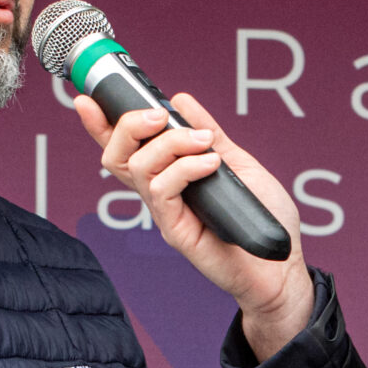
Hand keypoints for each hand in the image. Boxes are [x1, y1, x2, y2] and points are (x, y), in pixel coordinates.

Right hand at [77, 91, 314, 359]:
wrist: (280, 266)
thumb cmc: (262, 217)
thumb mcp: (237, 162)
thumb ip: (209, 134)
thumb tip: (181, 100)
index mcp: (171, 176)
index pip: (127, 149)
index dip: (101, 126)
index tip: (88, 101)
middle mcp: (161, 194)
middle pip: (117, 157)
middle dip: (130, 125)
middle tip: (161, 115)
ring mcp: (166, 213)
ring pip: (140, 168)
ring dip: (171, 144)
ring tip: (204, 143)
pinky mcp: (175, 231)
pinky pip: (163, 190)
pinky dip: (186, 168)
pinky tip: (212, 165)